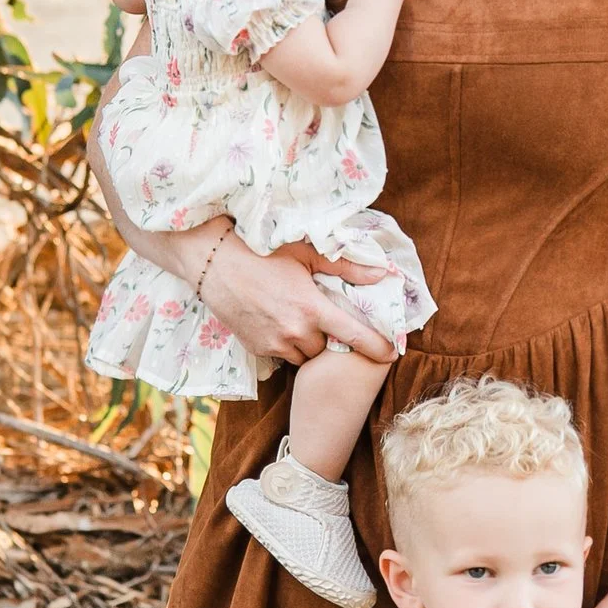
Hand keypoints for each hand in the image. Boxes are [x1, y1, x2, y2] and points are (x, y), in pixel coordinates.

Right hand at [196, 232, 400, 369]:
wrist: (214, 263)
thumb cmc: (262, 251)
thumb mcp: (306, 252)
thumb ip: (346, 268)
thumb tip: (382, 274)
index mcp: (312, 307)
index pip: (355, 336)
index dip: (378, 348)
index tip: (393, 355)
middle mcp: (295, 331)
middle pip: (326, 349)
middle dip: (328, 337)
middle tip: (322, 318)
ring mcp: (274, 343)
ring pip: (304, 356)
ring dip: (307, 344)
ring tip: (298, 320)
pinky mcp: (257, 349)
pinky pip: (282, 356)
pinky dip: (286, 345)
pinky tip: (278, 322)